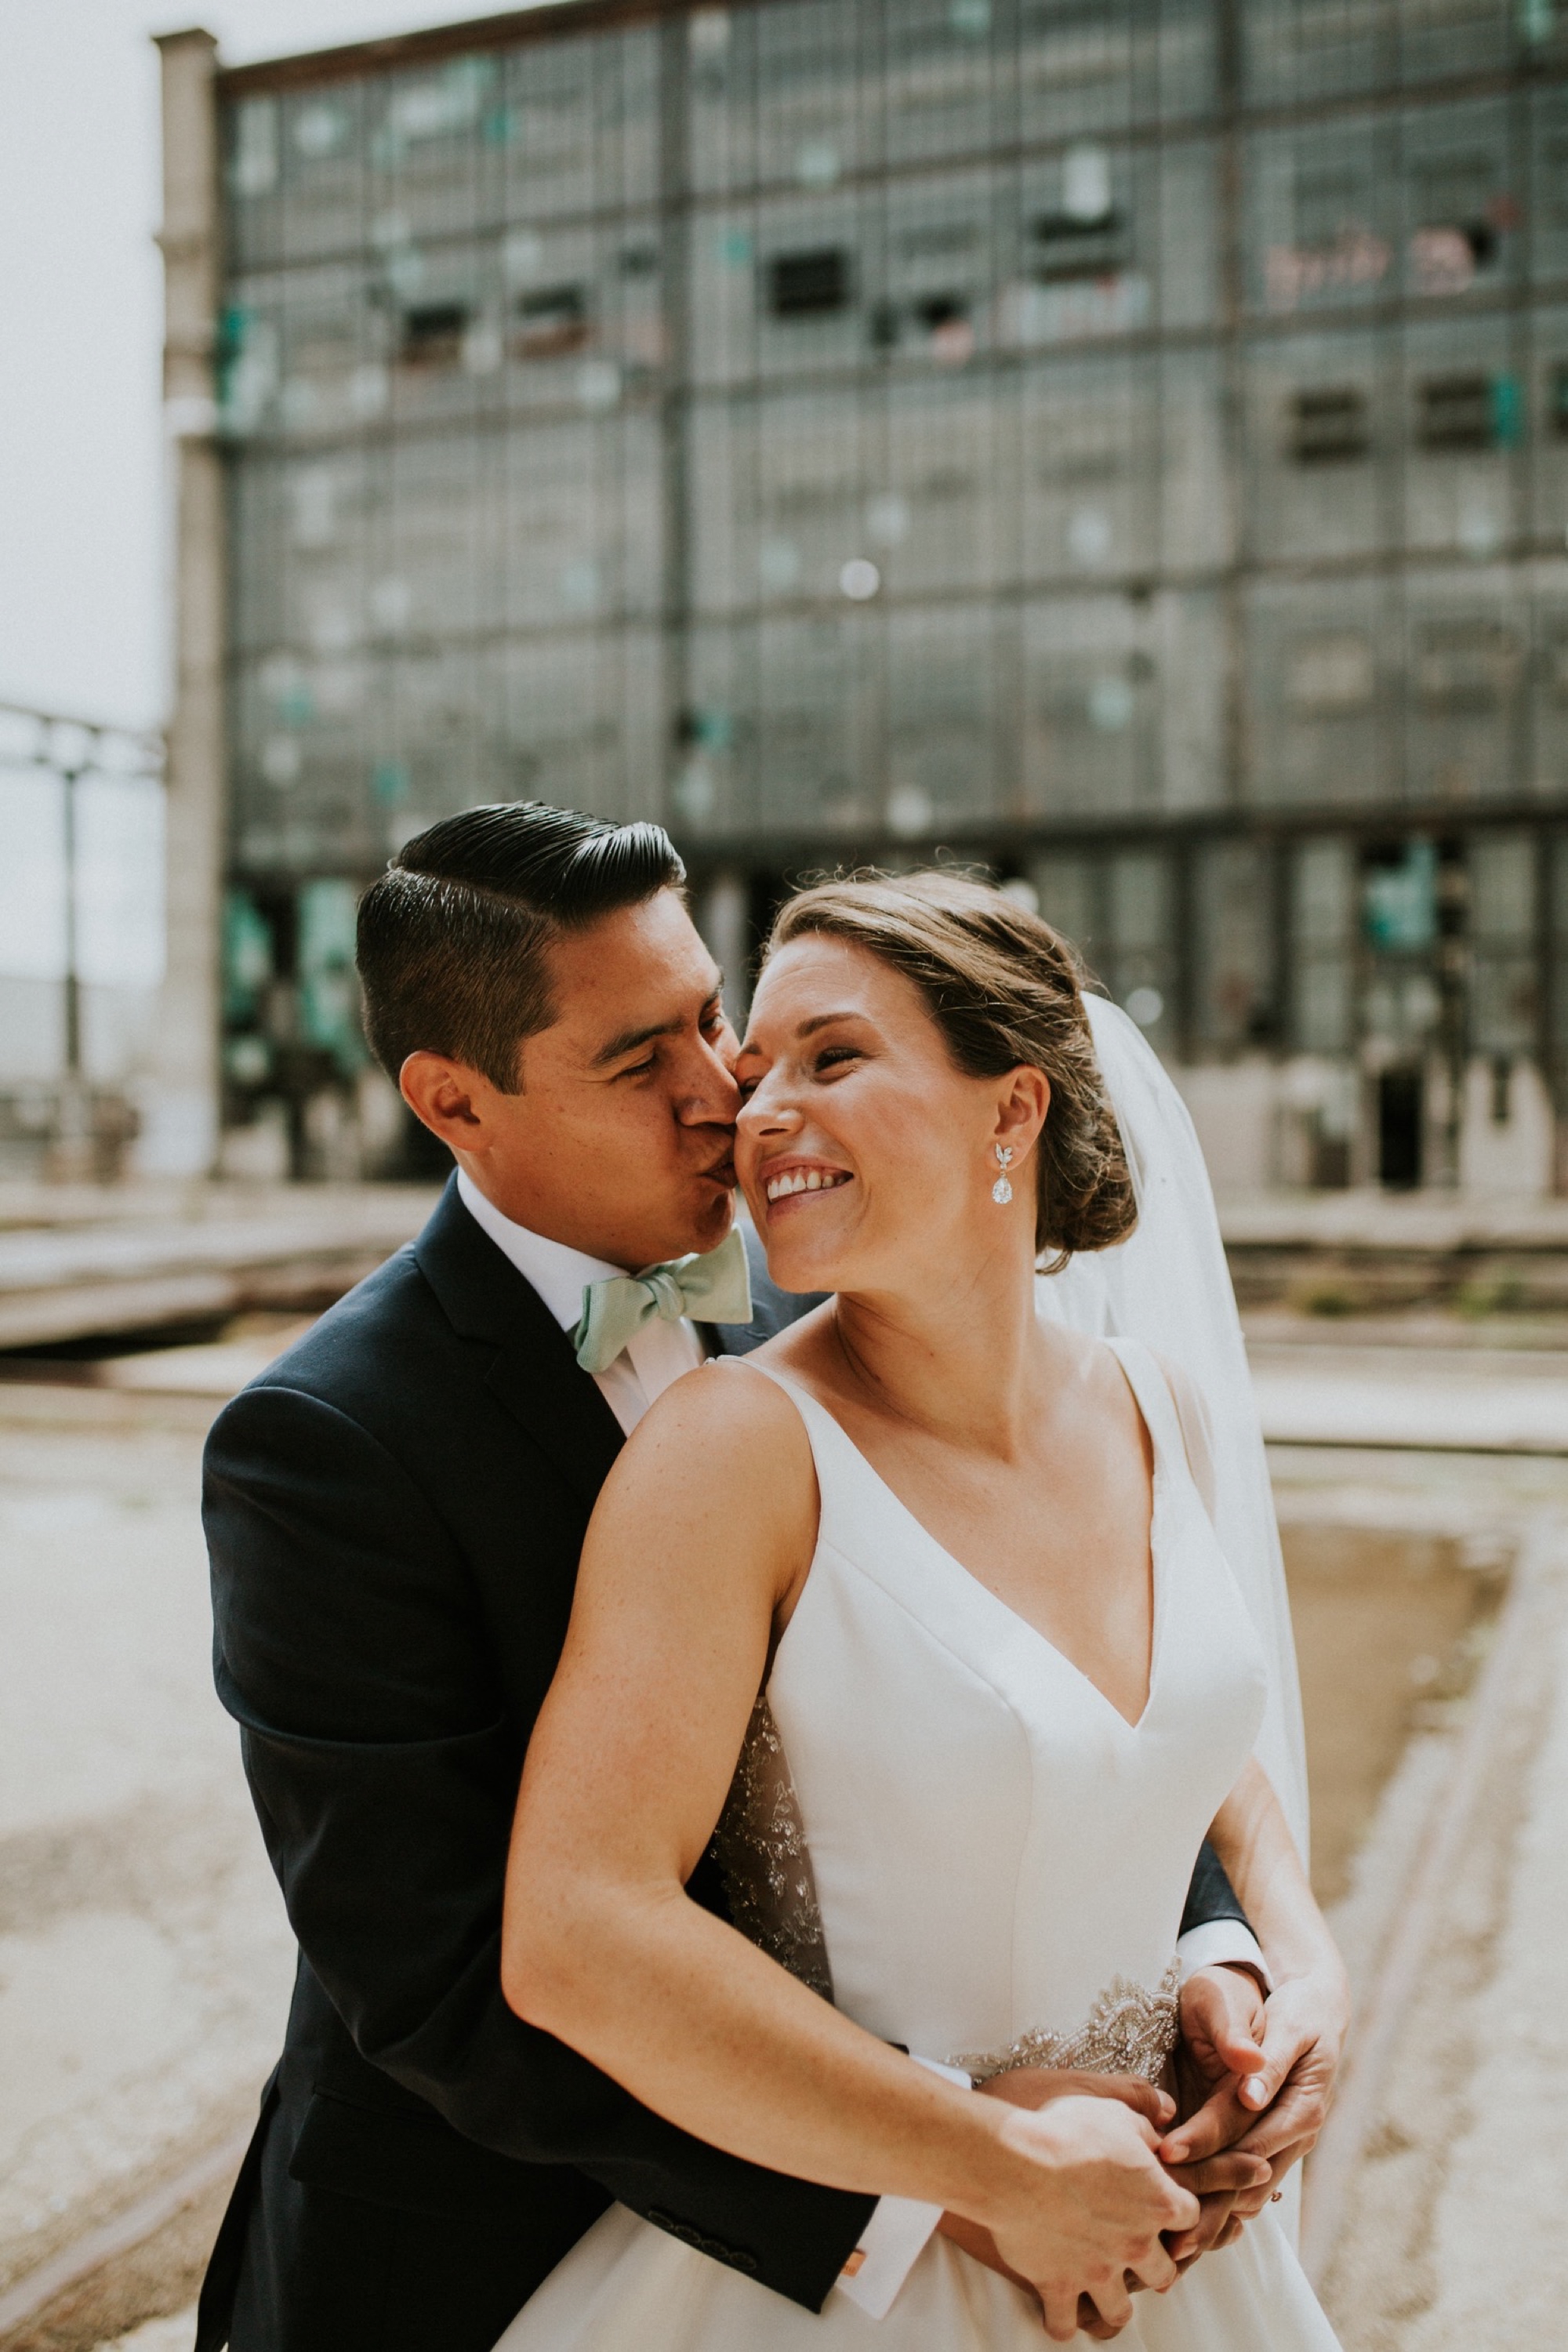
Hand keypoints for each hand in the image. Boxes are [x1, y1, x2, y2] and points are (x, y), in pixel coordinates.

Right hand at [966, 2093, 1199, 2341]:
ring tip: (1101, 2290)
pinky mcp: (1058, 2286)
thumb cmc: (1069, 2131)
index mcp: (1157, 2203)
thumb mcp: (1116, 2112)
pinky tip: (1058, 2311)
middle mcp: (1135, 2246)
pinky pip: (1064, 2324)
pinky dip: (1062, 2321)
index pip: (1190, 2217)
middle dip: (1152, 2266)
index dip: (1177, 2211)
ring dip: (1112, 2302)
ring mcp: (1098, 2272)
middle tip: (1133, 2253)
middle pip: (1163, 2274)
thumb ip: (1145, 2125)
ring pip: (1119, 2311)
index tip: (1161, 2204)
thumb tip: (1163, 2124)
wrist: (1021, 2162)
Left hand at [1160, 1963, 1348, 2259]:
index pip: (1247, 2136)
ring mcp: (1286, 2145)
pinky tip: (1190, 2219)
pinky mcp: (1271, 2145)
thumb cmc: (1299, 2014)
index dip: (1205, 2146)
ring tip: (1172, 2237)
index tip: (1166, 2154)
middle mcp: (1296, 2135)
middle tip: (1164, 2220)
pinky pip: (1246, 2182)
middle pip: (1246, 2177)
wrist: (1319, 2015)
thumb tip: (1250, 2094)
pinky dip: (1221, 2202)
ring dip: (1213, 2213)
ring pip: (1247, 2190)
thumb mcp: (1289, 2027)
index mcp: (1302, 2108)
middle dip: (1208, 2202)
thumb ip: (1268, 2062)